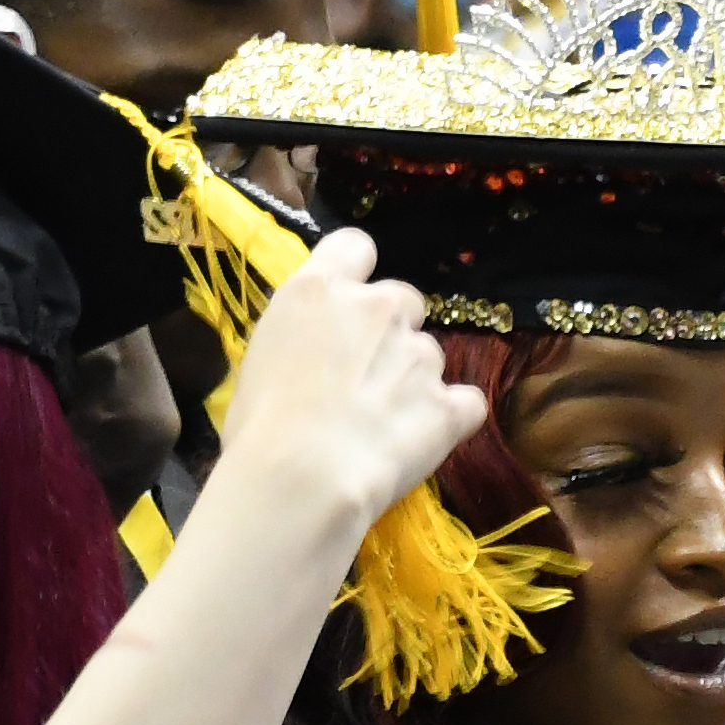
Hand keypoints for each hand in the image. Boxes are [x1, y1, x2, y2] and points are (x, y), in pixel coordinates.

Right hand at [209, 225, 485, 543]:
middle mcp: (377, 307)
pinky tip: (423, 440)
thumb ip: (303, 336)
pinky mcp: (448, 403)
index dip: (357, 273)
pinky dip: (451, 418)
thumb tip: (318, 352)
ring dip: (414, 380)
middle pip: (403, 299)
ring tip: (383, 426)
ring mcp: (419, 353)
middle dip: (392, 331)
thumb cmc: (258, 426)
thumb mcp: (262, 358)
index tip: (348, 303)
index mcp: (319, 289)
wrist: (298, 478)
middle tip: (365, 377)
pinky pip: (466, 402)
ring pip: (430, 354)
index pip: (355, 246)